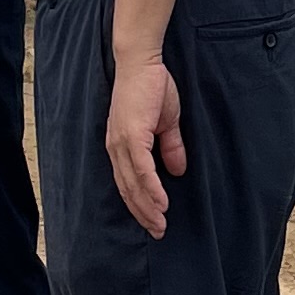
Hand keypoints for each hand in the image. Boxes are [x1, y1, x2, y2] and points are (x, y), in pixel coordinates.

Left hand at [106, 50, 185, 236]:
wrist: (142, 63)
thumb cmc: (153, 87)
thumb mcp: (166, 123)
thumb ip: (170, 147)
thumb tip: (177, 170)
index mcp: (122, 145)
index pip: (129, 183)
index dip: (140, 204)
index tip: (154, 220)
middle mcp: (117, 148)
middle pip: (128, 190)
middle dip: (143, 213)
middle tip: (158, 231)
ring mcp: (122, 143)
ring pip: (133, 184)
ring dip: (147, 207)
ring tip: (160, 224)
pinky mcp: (131, 136)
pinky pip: (141, 170)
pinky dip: (150, 189)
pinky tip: (160, 203)